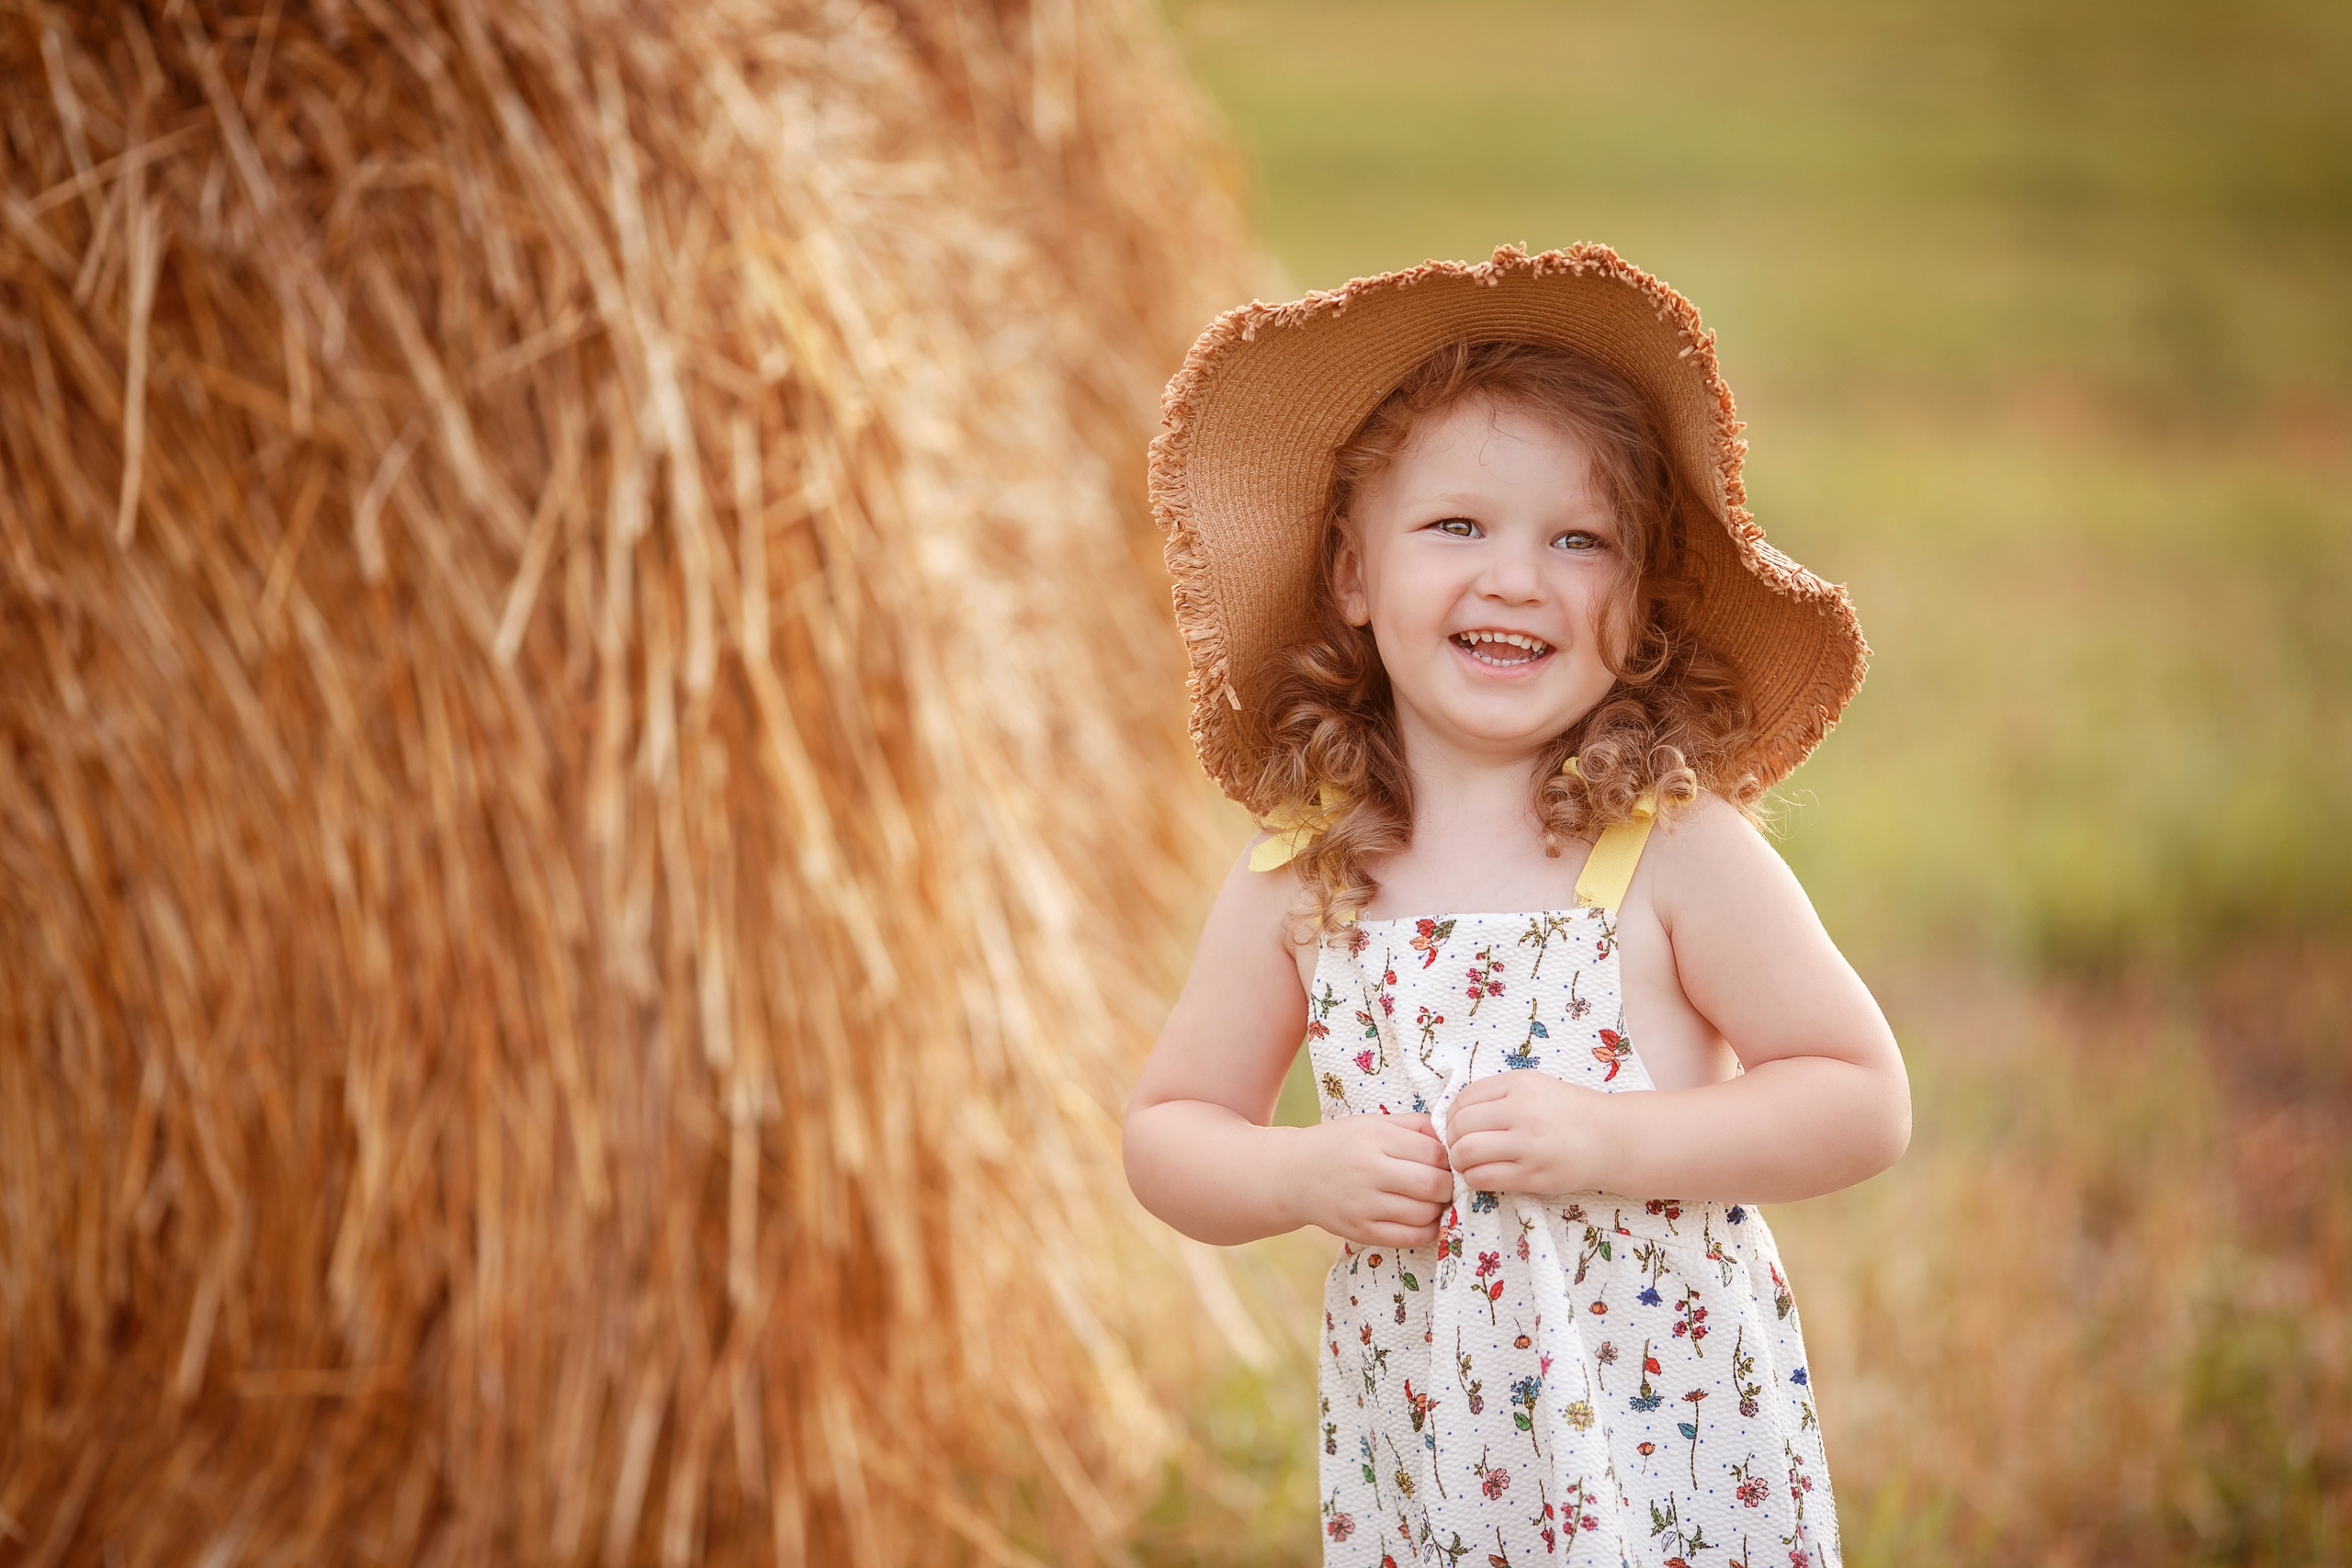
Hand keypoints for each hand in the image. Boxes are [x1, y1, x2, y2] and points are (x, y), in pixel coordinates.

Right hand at [1288, 1113, 1453, 1247]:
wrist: (1293, 1175)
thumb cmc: (1341, 1145)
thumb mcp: (1373, 1123)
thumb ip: (1415, 1126)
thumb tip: (1455, 1137)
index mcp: (1376, 1137)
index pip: (1434, 1152)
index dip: (1450, 1160)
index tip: (1448, 1163)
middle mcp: (1369, 1171)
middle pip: (1433, 1185)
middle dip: (1449, 1186)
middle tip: (1447, 1184)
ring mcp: (1364, 1205)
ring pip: (1425, 1214)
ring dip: (1439, 1209)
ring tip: (1433, 1200)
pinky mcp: (1361, 1231)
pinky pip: (1409, 1238)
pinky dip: (1427, 1231)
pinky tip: (1423, 1219)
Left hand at [1445, 1071, 1615, 1195]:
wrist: (1613, 1138)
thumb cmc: (1570, 1112)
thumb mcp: (1536, 1087)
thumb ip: (1498, 1095)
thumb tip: (1454, 1116)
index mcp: (1520, 1084)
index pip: (1463, 1099)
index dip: (1451, 1116)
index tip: (1457, 1128)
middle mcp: (1523, 1110)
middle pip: (1460, 1126)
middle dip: (1452, 1140)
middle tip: (1460, 1148)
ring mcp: (1529, 1144)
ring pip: (1466, 1152)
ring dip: (1460, 1162)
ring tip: (1470, 1164)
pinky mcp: (1534, 1175)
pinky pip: (1484, 1178)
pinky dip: (1473, 1179)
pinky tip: (1482, 1176)